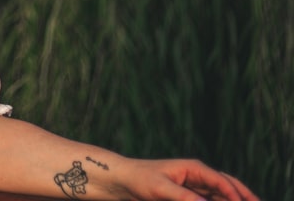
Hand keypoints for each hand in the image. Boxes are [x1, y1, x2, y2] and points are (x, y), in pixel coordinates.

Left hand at [117, 158, 259, 200]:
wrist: (123, 180)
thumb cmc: (139, 179)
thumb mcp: (160, 188)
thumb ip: (183, 197)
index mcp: (194, 168)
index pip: (222, 182)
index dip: (235, 195)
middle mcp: (198, 176)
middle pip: (228, 185)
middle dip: (244, 195)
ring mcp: (195, 186)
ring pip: (221, 195)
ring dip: (233, 200)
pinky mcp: (189, 195)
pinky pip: (210, 200)